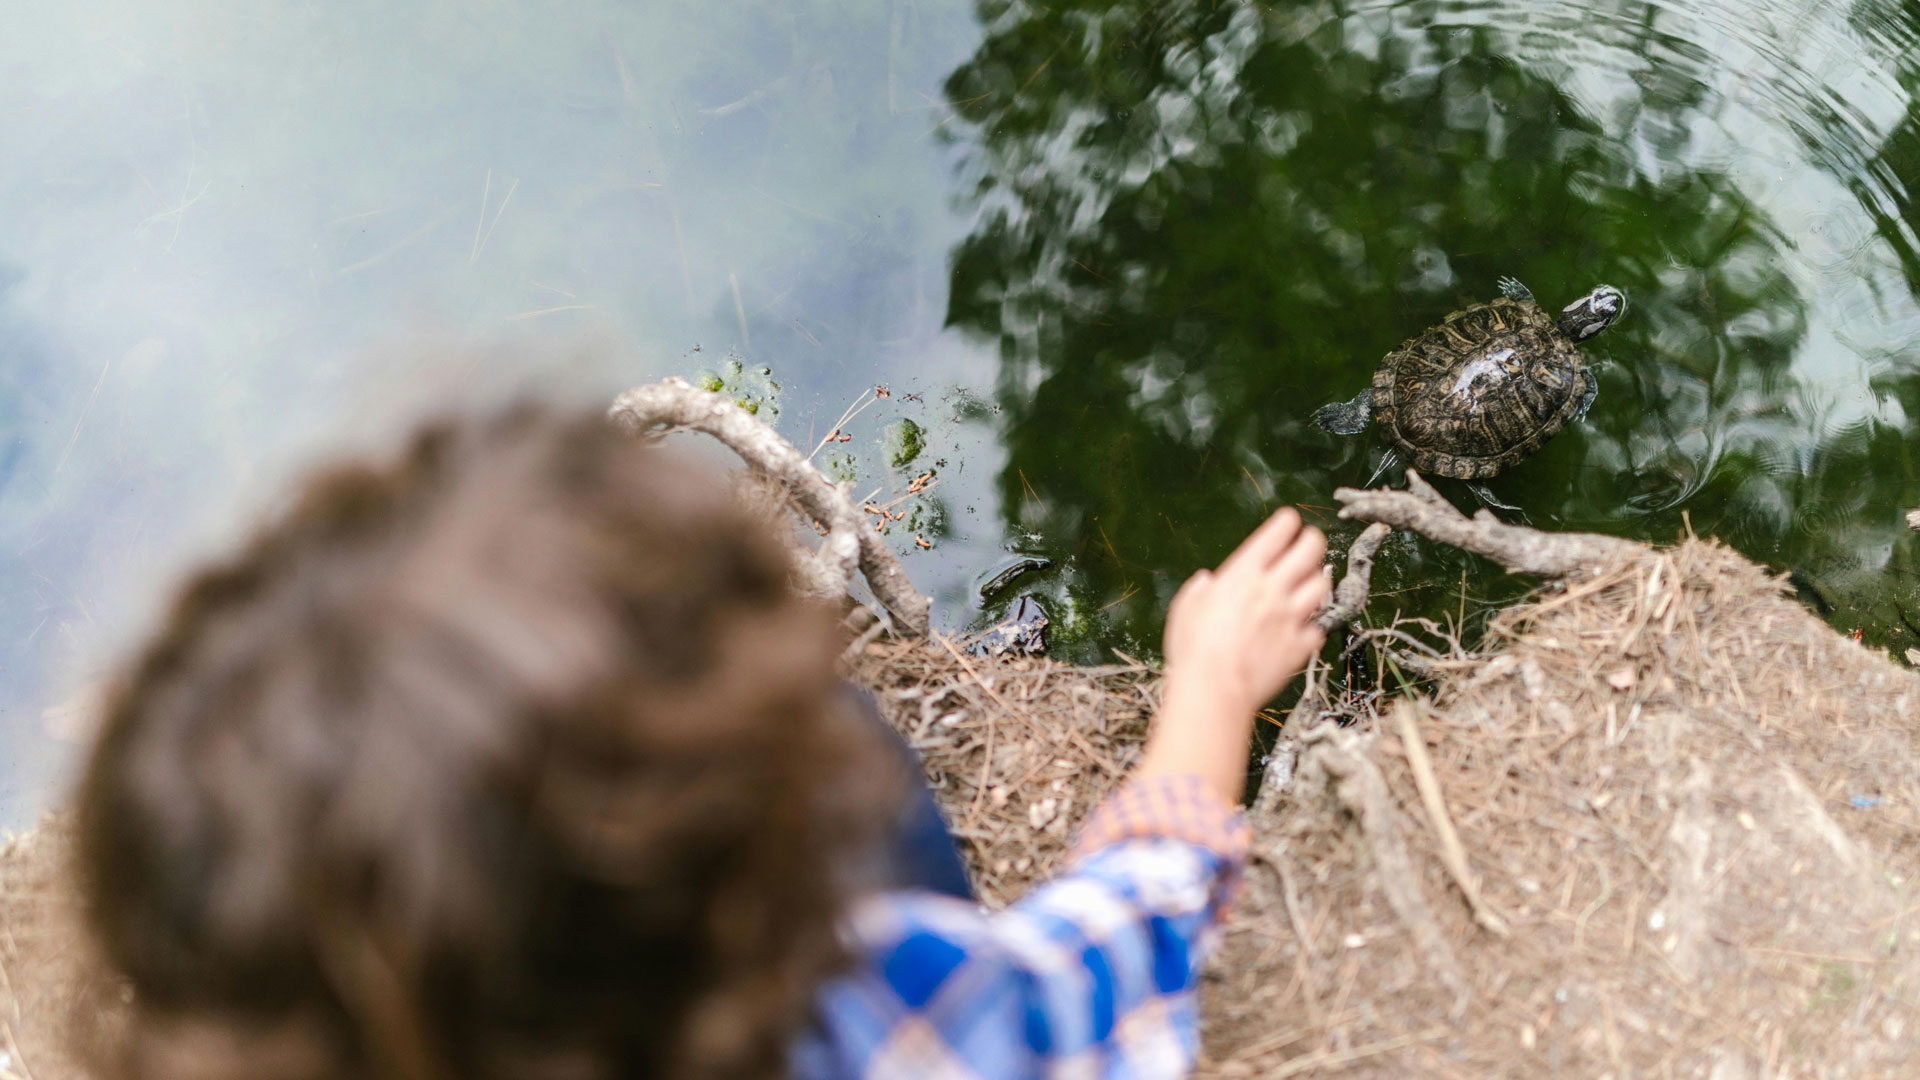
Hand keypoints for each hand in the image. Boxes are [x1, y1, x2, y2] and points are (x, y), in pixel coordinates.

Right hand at [1164, 507, 1329, 716]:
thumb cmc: (1193, 649)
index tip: (1289, 521)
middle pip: (1310, 550)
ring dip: (1316, 582)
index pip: (1277, 533)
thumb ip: (1198, 591)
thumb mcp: (1185, 609)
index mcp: (1243, 573)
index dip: (1287, 523)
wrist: (1214, 689)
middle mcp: (1272, 589)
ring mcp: (1290, 617)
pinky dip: (1310, 628)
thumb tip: (1206, 582)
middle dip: (1313, 541)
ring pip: (1321, 586)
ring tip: (1309, 585)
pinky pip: (1316, 630)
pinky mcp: (1300, 645)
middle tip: (1310, 543)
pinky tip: (1300, 630)